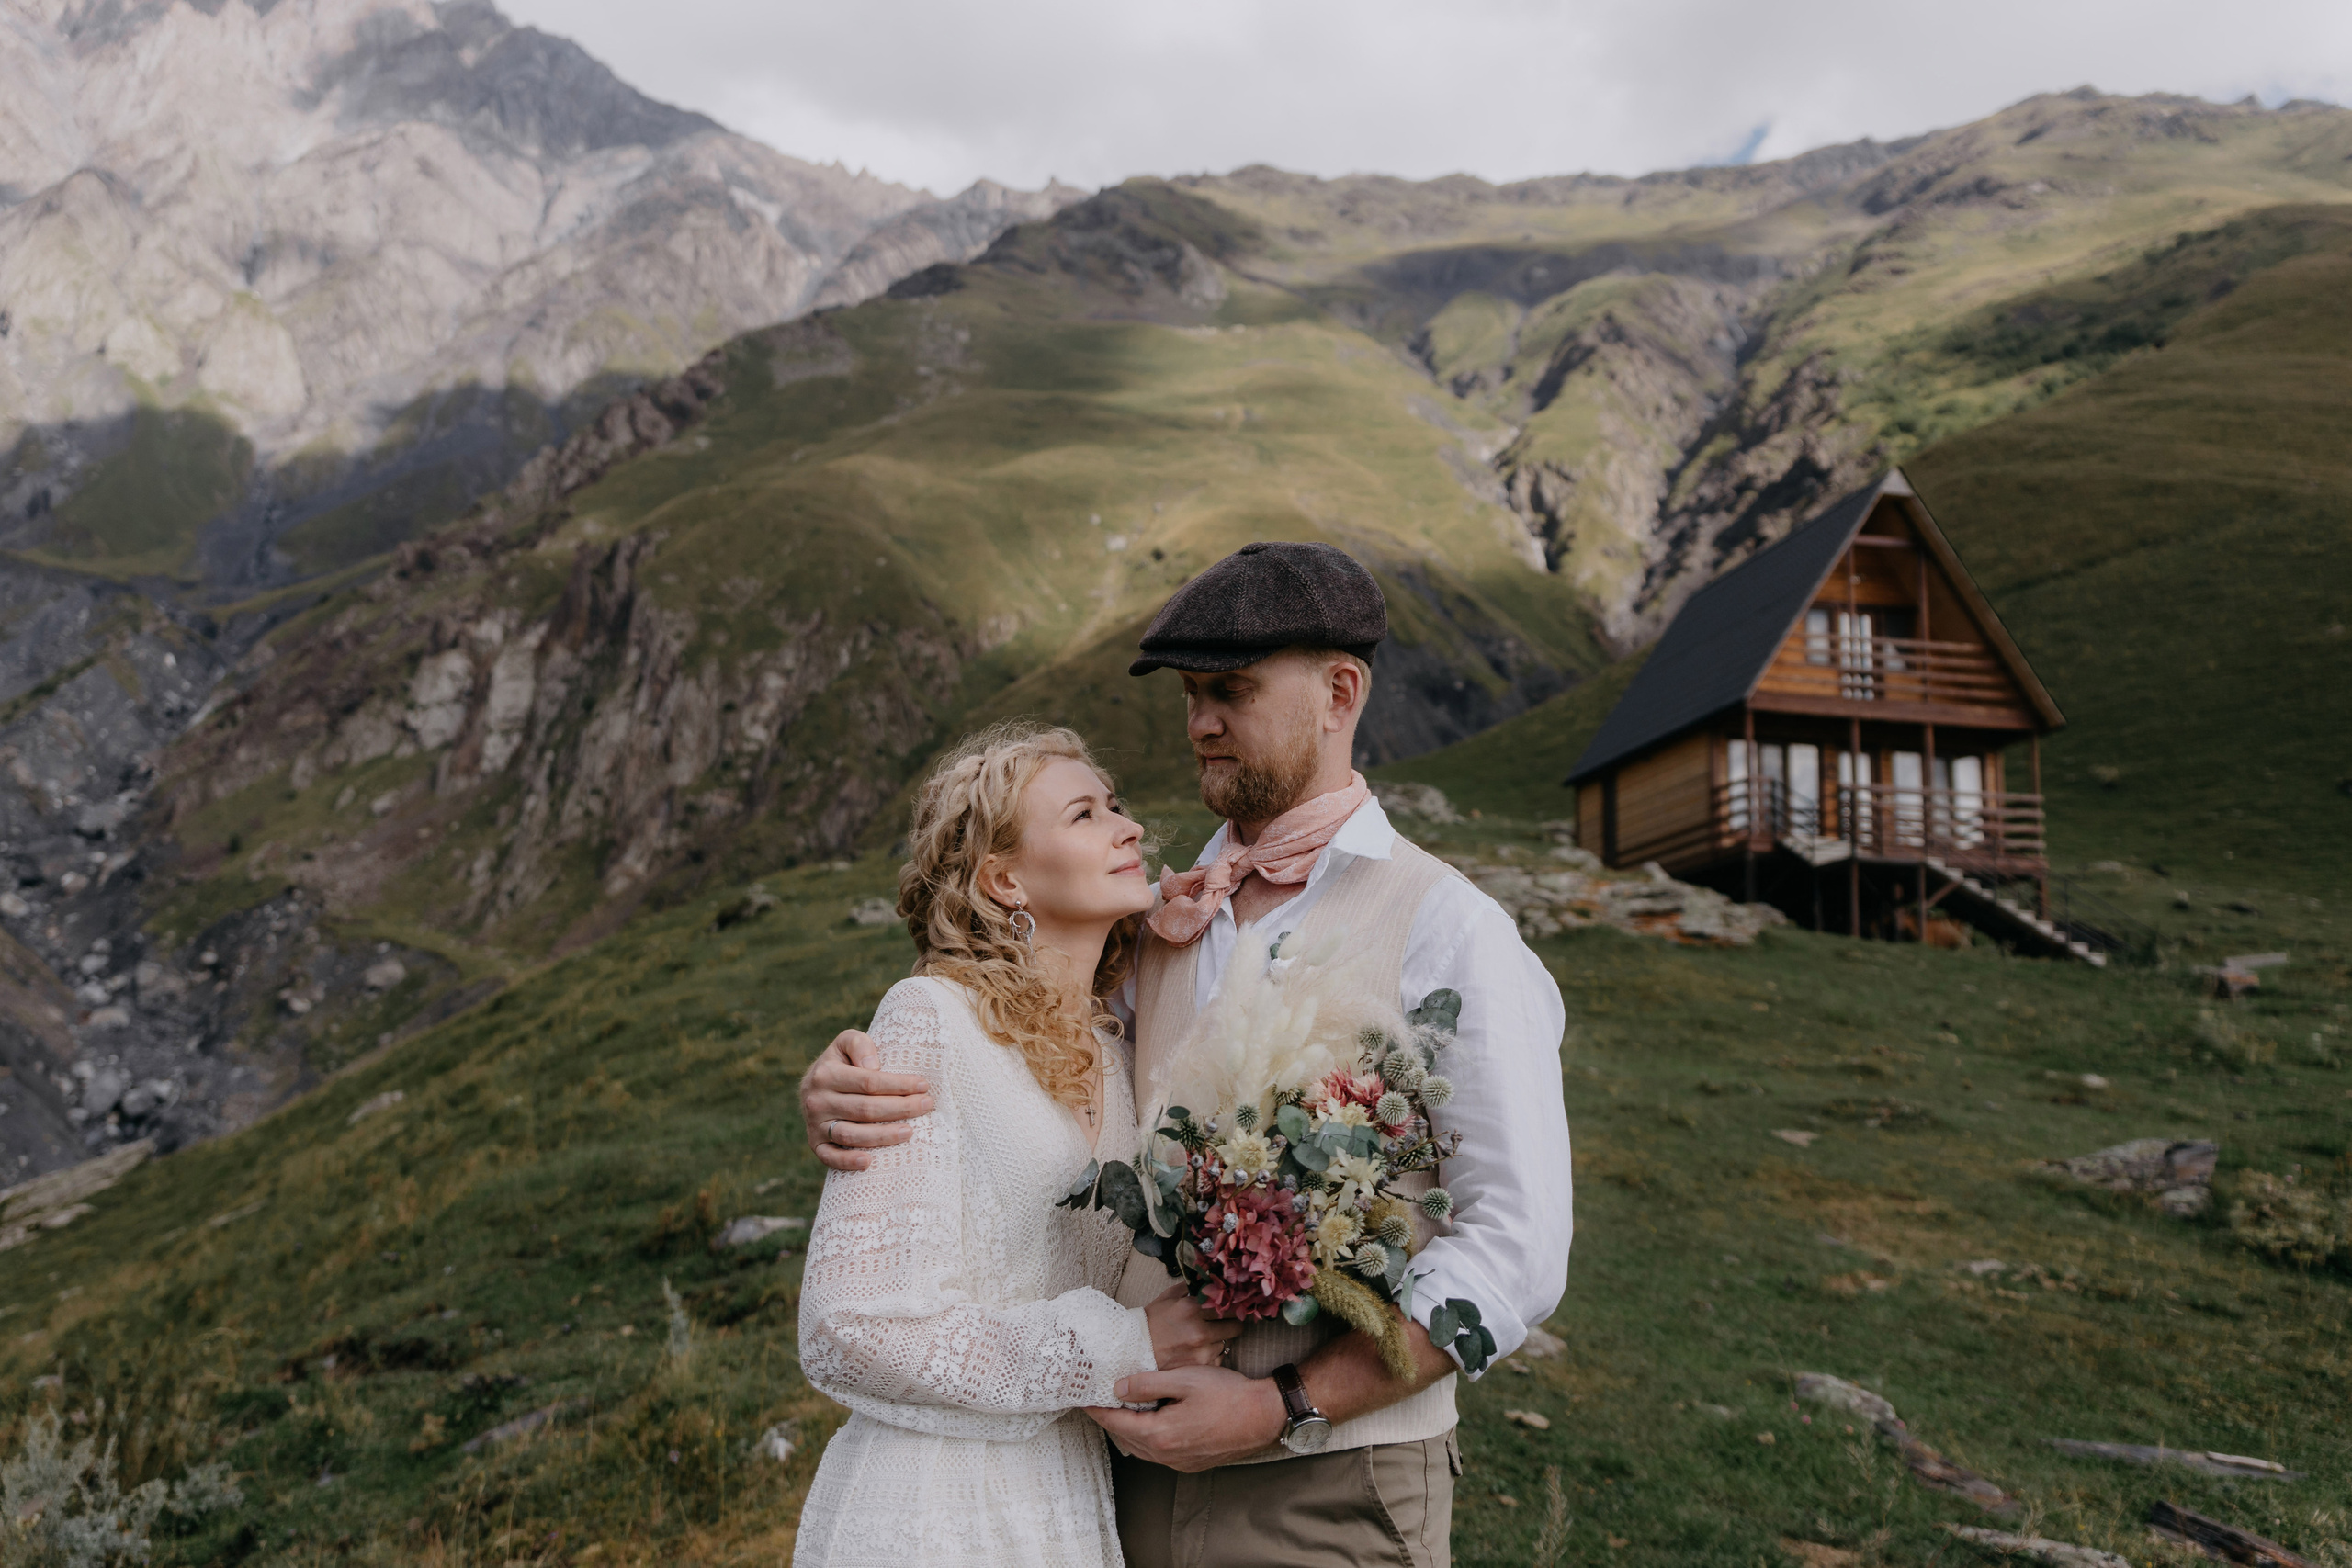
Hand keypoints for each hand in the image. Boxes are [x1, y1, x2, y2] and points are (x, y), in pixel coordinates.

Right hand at [801, 1030, 933, 1171]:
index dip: (898, 1085)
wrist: (814, 1084)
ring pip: (851, 1135)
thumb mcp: (846, 1042)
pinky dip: (847, 1162)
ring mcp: (815, 1125)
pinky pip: (829, 1157)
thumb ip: (859, 1045)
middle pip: (865, 1109)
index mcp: (825, 1074)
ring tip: (909, 1132)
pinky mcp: (815, 1144)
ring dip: (882, 1136)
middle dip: (900, 1108)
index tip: (923, 1086)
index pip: (869, 1082)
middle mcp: (817, 1100)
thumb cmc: (842, 1062)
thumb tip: (873, 1067)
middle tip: (926, 1105)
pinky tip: (869, 1162)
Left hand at [1086, 1365, 1287, 1471]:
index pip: (1117, 1424)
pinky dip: (1149, 1437)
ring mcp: (1180, 1462)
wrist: (1265, 1415)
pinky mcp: (1193, 1463)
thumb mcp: (1185, 1380)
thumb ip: (1148, 1384)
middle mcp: (1167, 1455)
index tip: (1083, 1399)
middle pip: (1127, 1439)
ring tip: (1121, 1408)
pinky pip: (1160, 1452)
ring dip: (1130, 1429)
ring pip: (1143, 1447)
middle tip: (1099, 1401)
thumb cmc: (1228, 1394)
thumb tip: (1118, 1388)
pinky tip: (1152, 1420)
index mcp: (1161, 1435)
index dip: (1098, 1410)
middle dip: (1111, 1420)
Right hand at [1143, 1284, 1244, 1368]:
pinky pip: (1218, 1359)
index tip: (1233, 1306)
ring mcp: (1201, 1352)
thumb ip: (1191, 1287)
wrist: (1134, 1349)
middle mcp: (1199, 1331)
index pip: (1229, 1305)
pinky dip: (1213, 1355)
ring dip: (1221, 1340)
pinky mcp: (1200, 1368)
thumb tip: (1211, 1278)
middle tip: (1225, 1322)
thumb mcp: (1169, 1297)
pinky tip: (1201, 1350)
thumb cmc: (1152, 1321)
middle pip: (1236, 1327)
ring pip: (1228, 1343)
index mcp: (1192, 1309)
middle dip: (1232, 1323)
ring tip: (1206, 1337)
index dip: (1233, 1306)